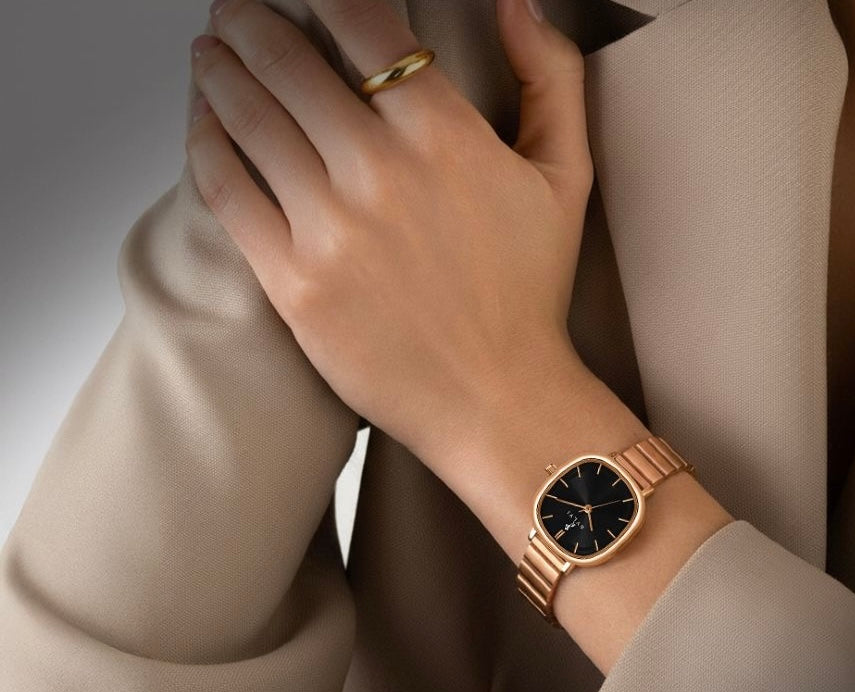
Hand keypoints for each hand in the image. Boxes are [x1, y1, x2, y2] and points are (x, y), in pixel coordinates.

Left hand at [185, 0, 595, 470]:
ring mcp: (329, 231)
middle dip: (249, 22)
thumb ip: (549, 77)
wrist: (498, 402)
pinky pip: (228, 193)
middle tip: (234, 11)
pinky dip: (205, 145)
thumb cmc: (528, 297)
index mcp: (443, 136)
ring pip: (249, 118)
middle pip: (287, 63)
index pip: (360, 22)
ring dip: (219, 71)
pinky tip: (203, 125)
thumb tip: (517, 2)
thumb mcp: (565, 179)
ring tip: (210, 55)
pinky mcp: (293, 284)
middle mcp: (379, 174)